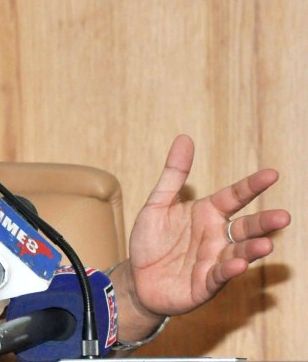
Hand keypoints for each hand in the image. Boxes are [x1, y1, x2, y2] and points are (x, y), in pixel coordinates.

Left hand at [127, 134, 290, 316]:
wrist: (137, 278)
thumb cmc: (151, 240)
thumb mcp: (158, 203)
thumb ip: (174, 174)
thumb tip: (184, 138)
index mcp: (207, 213)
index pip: (234, 196)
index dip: (251, 186)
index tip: (272, 174)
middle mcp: (216, 236)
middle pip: (245, 227)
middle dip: (264, 222)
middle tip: (283, 216)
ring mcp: (213, 260)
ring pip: (239, 252)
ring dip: (252, 249)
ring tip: (266, 244)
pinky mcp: (204, 283)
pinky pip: (219, 275)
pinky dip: (229, 270)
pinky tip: (238, 264)